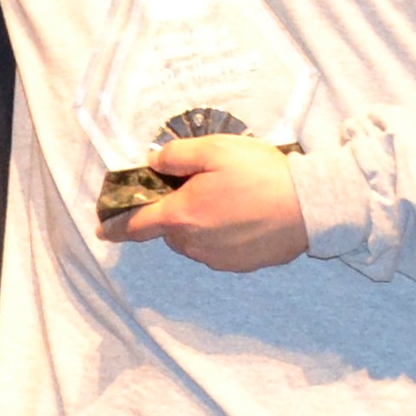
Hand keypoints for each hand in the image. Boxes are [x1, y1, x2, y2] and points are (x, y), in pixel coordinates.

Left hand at [104, 134, 308, 271]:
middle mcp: (193, 243)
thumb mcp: (215, 149)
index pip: (136, 225)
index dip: (116, 227)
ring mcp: (217, 258)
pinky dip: (222, 235)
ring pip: (193, 241)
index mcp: (180, 216)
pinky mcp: (240, 265)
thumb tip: (154, 162)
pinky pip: (218, 250)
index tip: (103, 230)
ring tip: (227, 200)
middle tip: (197, 189)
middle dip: (174, 213)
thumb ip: (177, 155)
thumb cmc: (261, 174)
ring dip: (198, 225)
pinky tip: (244, 217)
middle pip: (169, 230)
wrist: (312, 206)